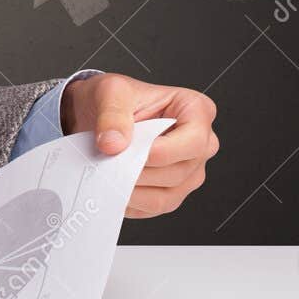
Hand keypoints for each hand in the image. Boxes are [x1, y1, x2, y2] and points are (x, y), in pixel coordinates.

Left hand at [61, 72, 219, 218]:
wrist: (98, 112)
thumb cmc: (114, 97)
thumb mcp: (109, 92)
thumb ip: (112, 115)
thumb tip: (113, 145)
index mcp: (196, 110)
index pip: (193, 141)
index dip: (163, 152)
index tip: (130, 151)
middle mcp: (201, 144)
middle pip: (179, 172)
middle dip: (139, 171)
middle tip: (108, 162)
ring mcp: (189, 171)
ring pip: (168, 195)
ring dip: (133, 189)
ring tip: (107, 173)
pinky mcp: (173, 190)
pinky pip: (156, 206)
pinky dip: (131, 201)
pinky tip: (112, 185)